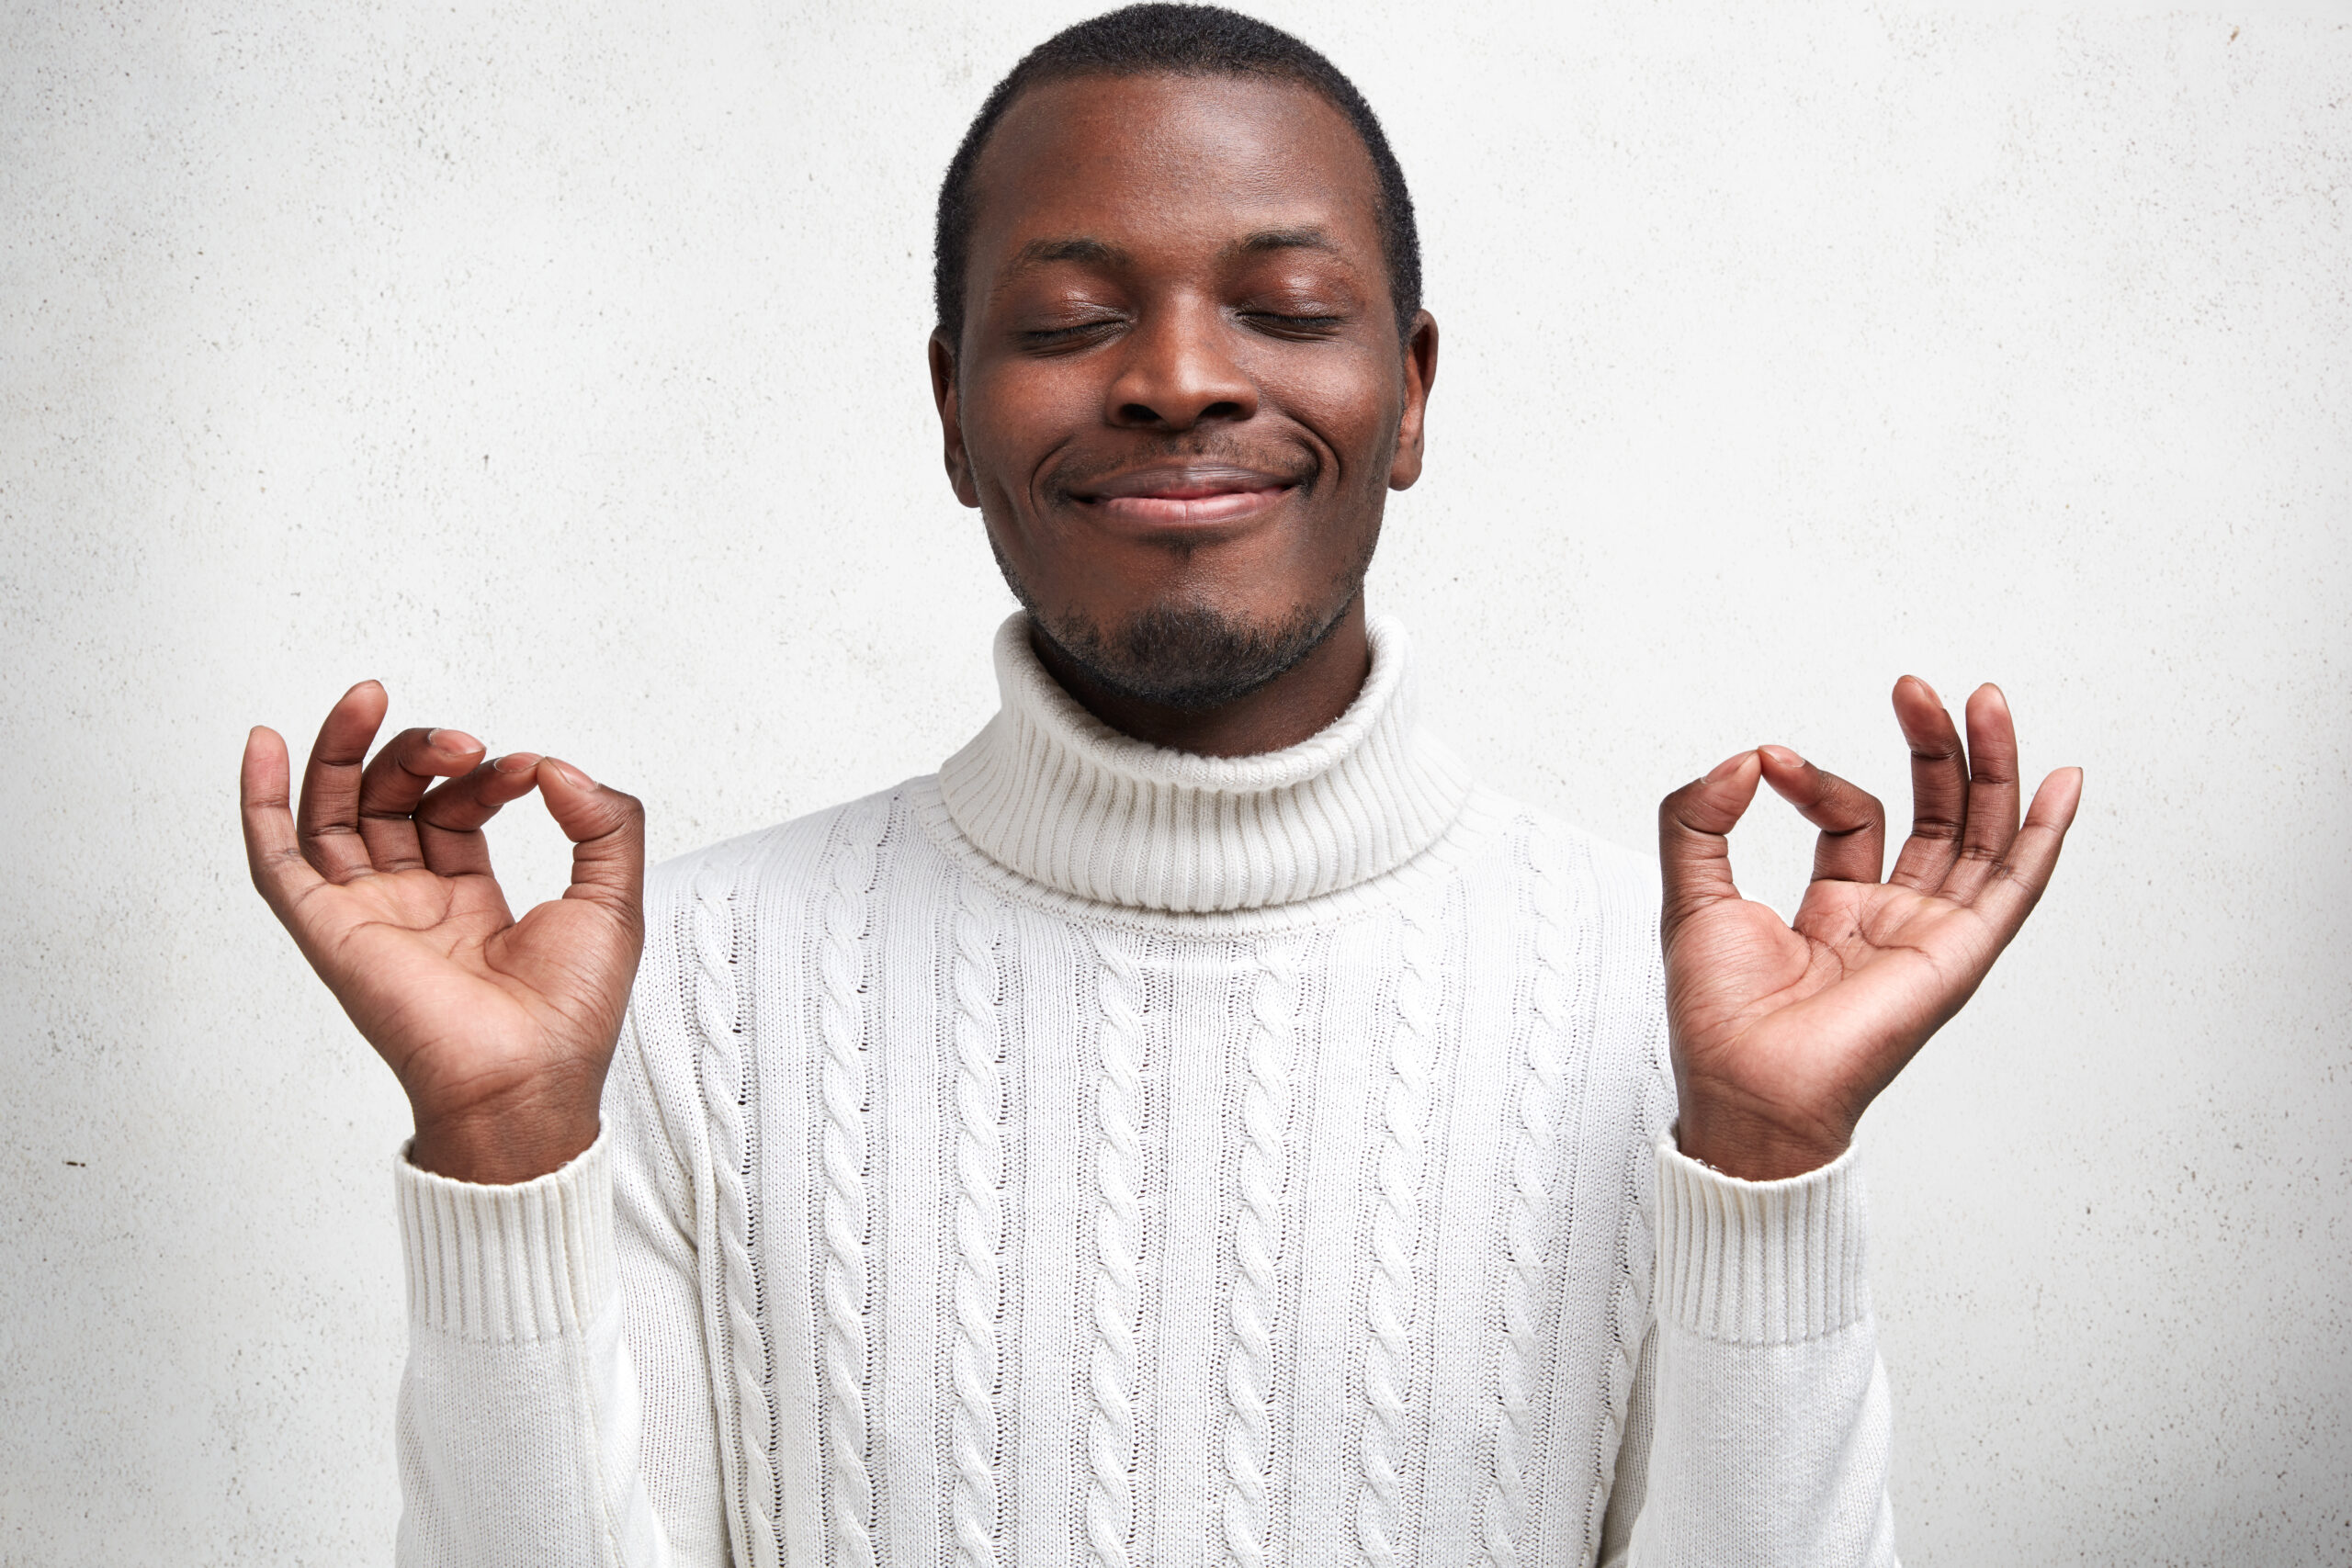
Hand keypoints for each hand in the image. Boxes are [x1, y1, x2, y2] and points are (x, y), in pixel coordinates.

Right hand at [239, 680, 644, 1182]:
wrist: (529, 1080)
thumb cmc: (569, 1016)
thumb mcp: (613, 899)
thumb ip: (605, 822)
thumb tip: (558, 768)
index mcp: (472, 904)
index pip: (457, 811)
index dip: (488, 775)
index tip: (529, 769)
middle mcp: (412, 906)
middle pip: (389, 802)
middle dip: (420, 752)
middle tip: (463, 741)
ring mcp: (368, 915)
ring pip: (333, 814)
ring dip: (345, 749)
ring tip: (373, 698)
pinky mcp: (330, 929)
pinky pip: (277, 861)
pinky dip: (262, 801)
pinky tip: (267, 744)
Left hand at [1657, 679, 2082, 1179]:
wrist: (1744, 1085)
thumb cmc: (1718, 1017)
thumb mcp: (1691, 894)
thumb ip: (1699, 819)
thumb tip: (1743, 758)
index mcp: (1832, 908)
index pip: (1848, 815)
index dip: (1813, 776)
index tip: (1766, 762)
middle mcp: (1889, 920)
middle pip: (1935, 814)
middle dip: (1931, 746)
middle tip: (1913, 688)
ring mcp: (1929, 937)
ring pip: (1980, 837)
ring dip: (1988, 766)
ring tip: (1981, 699)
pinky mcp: (1957, 956)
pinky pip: (2014, 887)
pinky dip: (2042, 834)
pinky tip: (2061, 781)